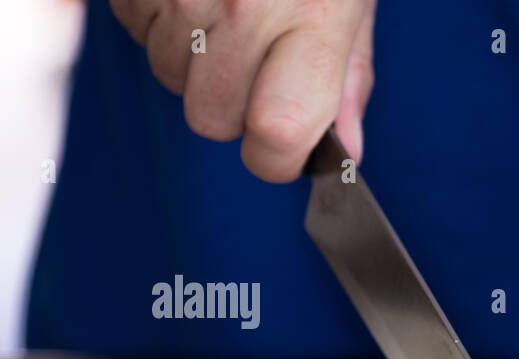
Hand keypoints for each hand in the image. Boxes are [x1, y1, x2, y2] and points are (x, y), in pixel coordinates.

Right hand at [109, 0, 376, 180]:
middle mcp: (246, 5)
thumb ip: (350, 79)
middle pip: (211, 117)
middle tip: (255, 66)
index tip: (281, 148)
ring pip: (168, 74)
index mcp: (313, 21)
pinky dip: (159, 18)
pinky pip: (136, 26)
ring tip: (224, 12)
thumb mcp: (356, 1)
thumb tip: (346, 150)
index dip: (275, 156)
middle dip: (231, 108)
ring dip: (193, 60)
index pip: (276, 133)